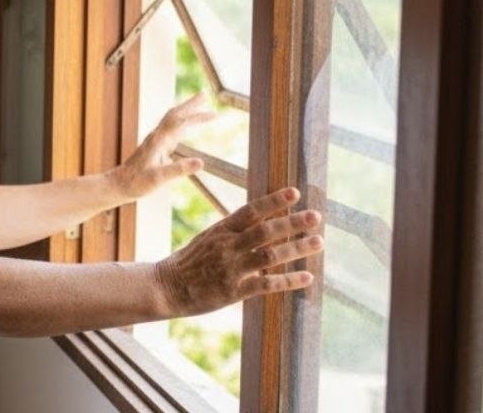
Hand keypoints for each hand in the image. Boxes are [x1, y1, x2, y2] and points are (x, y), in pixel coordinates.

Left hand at [109, 93, 217, 199]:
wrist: (119, 184)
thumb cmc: (136, 182)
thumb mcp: (159, 178)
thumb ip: (179, 170)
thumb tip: (201, 162)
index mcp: (158, 141)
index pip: (179, 123)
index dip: (196, 117)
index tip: (213, 114)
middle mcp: (156, 137)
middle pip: (174, 115)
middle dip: (190, 105)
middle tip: (204, 95)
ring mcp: (155, 141)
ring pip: (172, 120)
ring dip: (186, 111)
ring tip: (200, 105)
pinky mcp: (155, 147)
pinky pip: (171, 130)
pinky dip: (181, 123)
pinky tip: (185, 127)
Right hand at [155, 187, 322, 317]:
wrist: (165, 287)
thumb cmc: (189, 262)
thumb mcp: (207, 239)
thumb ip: (233, 231)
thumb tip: (262, 218)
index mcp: (220, 231)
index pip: (250, 211)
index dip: (273, 201)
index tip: (295, 192)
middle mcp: (227, 247)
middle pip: (265, 231)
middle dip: (292, 222)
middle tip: (316, 216)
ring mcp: (230, 269)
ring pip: (269, 255)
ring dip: (296, 248)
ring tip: (318, 242)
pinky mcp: (233, 291)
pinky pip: (265, 284)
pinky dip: (288, 280)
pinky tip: (306, 277)